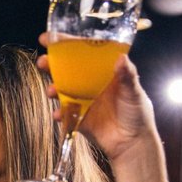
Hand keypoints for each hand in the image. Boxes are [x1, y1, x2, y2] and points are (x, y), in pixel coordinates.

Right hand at [36, 35, 160, 169]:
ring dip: (53, 88)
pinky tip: (58, 114)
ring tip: (51, 91)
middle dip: (51, 64)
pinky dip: (59, 114)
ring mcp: (83, 101)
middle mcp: (91, 84)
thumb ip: (128, 75)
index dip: (67, 44)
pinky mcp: (79, 118)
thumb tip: (121, 58)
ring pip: (62, 90)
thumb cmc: (138, 114)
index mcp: (103, 72)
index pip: (83, 53)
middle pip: (67, 69)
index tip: (51, 37)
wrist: (133, 144)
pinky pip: (64, 114)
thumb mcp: (134, 92)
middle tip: (43, 61)